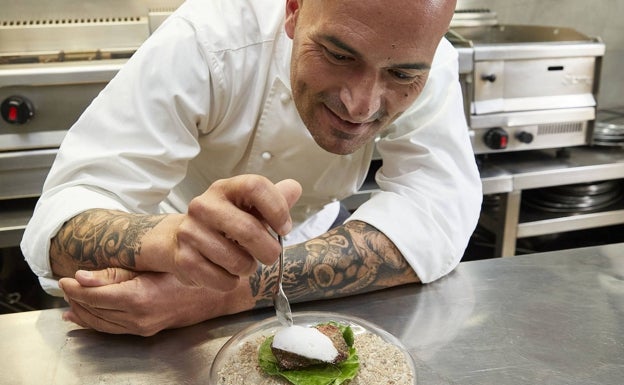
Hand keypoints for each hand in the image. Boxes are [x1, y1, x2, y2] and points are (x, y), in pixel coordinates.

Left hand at [59, 268, 252, 335]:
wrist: (216, 293)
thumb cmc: (190, 272)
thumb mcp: (153, 264)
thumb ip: (116, 272)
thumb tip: (83, 277)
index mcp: (139, 298)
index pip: (95, 296)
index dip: (75, 288)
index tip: (64, 278)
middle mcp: (139, 318)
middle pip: (94, 311)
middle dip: (76, 299)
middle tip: (64, 285)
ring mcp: (143, 327)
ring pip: (101, 323)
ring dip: (82, 311)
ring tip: (70, 299)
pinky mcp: (146, 331)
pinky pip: (112, 329)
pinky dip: (94, 322)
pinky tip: (83, 316)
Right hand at [156, 175, 300, 287]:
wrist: (178, 238)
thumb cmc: (223, 222)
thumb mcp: (248, 207)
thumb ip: (274, 199)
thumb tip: (294, 188)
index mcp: (225, 189)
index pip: (255, 187)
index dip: (277, 209)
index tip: (284, 228)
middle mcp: (204, 206)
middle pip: (249, 230)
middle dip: (269, 250)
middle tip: (271, 255)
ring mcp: (190, 233)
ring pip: (237, 261)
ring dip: (249, 268)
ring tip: (244, 263)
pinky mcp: (184, 260)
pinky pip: (223, 280)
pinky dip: (231, 282)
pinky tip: (226, 272)